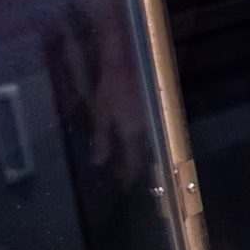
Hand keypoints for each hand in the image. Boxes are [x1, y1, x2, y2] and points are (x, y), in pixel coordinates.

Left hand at [85, 42, 147, 180]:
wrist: (126, 63)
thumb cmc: (111, 88)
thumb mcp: (101, 113)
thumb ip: (103, 138)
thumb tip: (99, 162)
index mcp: (132, 131)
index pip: (133, 161)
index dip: (128, 175)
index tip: (123, 186)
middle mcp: (146, 129)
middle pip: (141, 155)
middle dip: (131, 167)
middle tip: (121, 177)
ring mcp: (150, 120)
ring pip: (144, 145)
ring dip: (134, 155)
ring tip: (123, 163)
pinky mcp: (150, 113)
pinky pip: (145, 134)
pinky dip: (136, 143)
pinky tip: (128, 143)